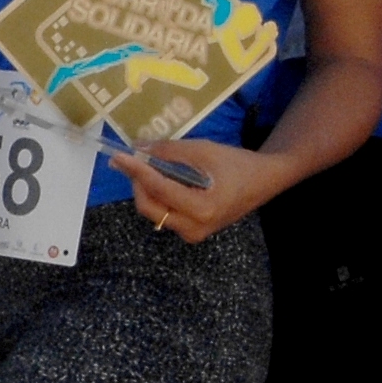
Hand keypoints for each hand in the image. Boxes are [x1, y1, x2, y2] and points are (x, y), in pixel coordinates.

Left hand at [113, 133, 281, 241]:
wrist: (263, 182)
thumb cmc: (236, 164)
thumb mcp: (203, 151)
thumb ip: (168, 151)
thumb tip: (138, 149)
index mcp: (201, 208)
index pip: (158, 189)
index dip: (136, 171)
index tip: (118, 156)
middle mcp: (194, 228)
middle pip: (150, 207)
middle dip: (137, 183)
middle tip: (130, 160)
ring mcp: (193, 233)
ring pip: (155, 212)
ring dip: (145, 189)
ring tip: (143, 167)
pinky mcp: (192, 231)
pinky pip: (165, 214)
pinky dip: (157, 196)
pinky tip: (158, 179)